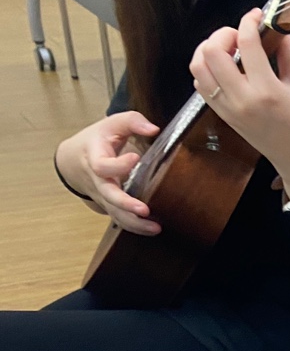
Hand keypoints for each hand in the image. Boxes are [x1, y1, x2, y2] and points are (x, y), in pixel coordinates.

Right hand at [55, 112, 161, 233]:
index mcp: (94, 157)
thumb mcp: (112, 124)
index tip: (136, 157)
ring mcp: (102, 195)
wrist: (73, 159)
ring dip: (133, 223)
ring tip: (154, 228)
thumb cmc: (97, 140)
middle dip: (124, 203)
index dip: (117, 164)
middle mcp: (97, 179)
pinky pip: (119, 219)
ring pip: (114, 212)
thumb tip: (153, 128)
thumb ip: (132, 121)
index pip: (101, 164)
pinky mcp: (109, 205)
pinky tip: (151, 230)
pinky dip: (134, 227)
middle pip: (107, 194)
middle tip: (143, 209)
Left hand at [189, 10, 289, 201]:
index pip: (247, 43)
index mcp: (267, 91)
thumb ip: (288, 56)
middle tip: (239, 35)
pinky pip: (202, 86)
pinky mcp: (224, 116)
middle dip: (223, 35)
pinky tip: (225, 69)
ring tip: (228, 50)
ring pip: (199, 68)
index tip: (256, 16)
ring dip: (209, 51)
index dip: (249, 22)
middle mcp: (242, 99)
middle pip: (211, 52)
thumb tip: (278, 33)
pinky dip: (207, 71)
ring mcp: (229, 109)